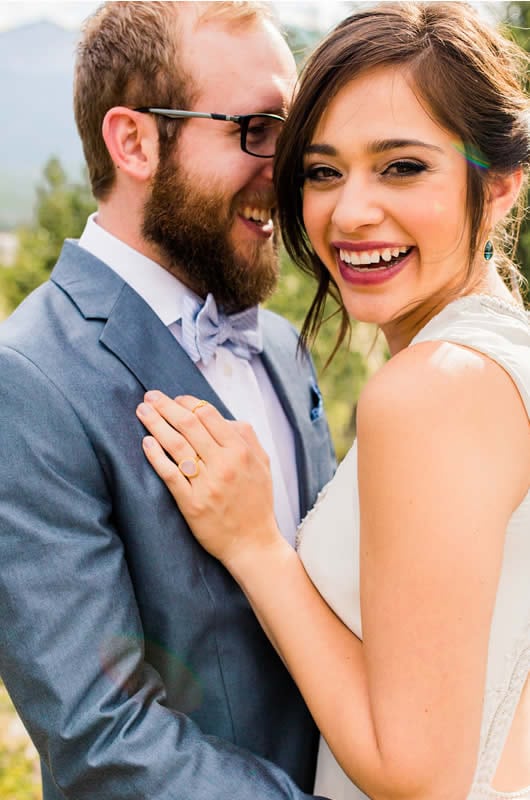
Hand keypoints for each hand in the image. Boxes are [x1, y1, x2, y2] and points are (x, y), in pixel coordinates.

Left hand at [136, 392, 280, 568]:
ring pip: (176, 445)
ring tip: (143, 411)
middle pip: (189, 425)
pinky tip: (146, 443)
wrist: (253, 544)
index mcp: (241, 451)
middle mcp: (224, 464)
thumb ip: (246, 437)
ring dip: (156, 424)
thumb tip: (221, 417)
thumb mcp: (262, 464)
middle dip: (166, 406)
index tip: (174, 399)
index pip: (209, 415)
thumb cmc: (256, 502)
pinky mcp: (192, 503)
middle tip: (150, 396)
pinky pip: (169, 474)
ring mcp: (207, 484)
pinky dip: (156, 455)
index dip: (187, 402)